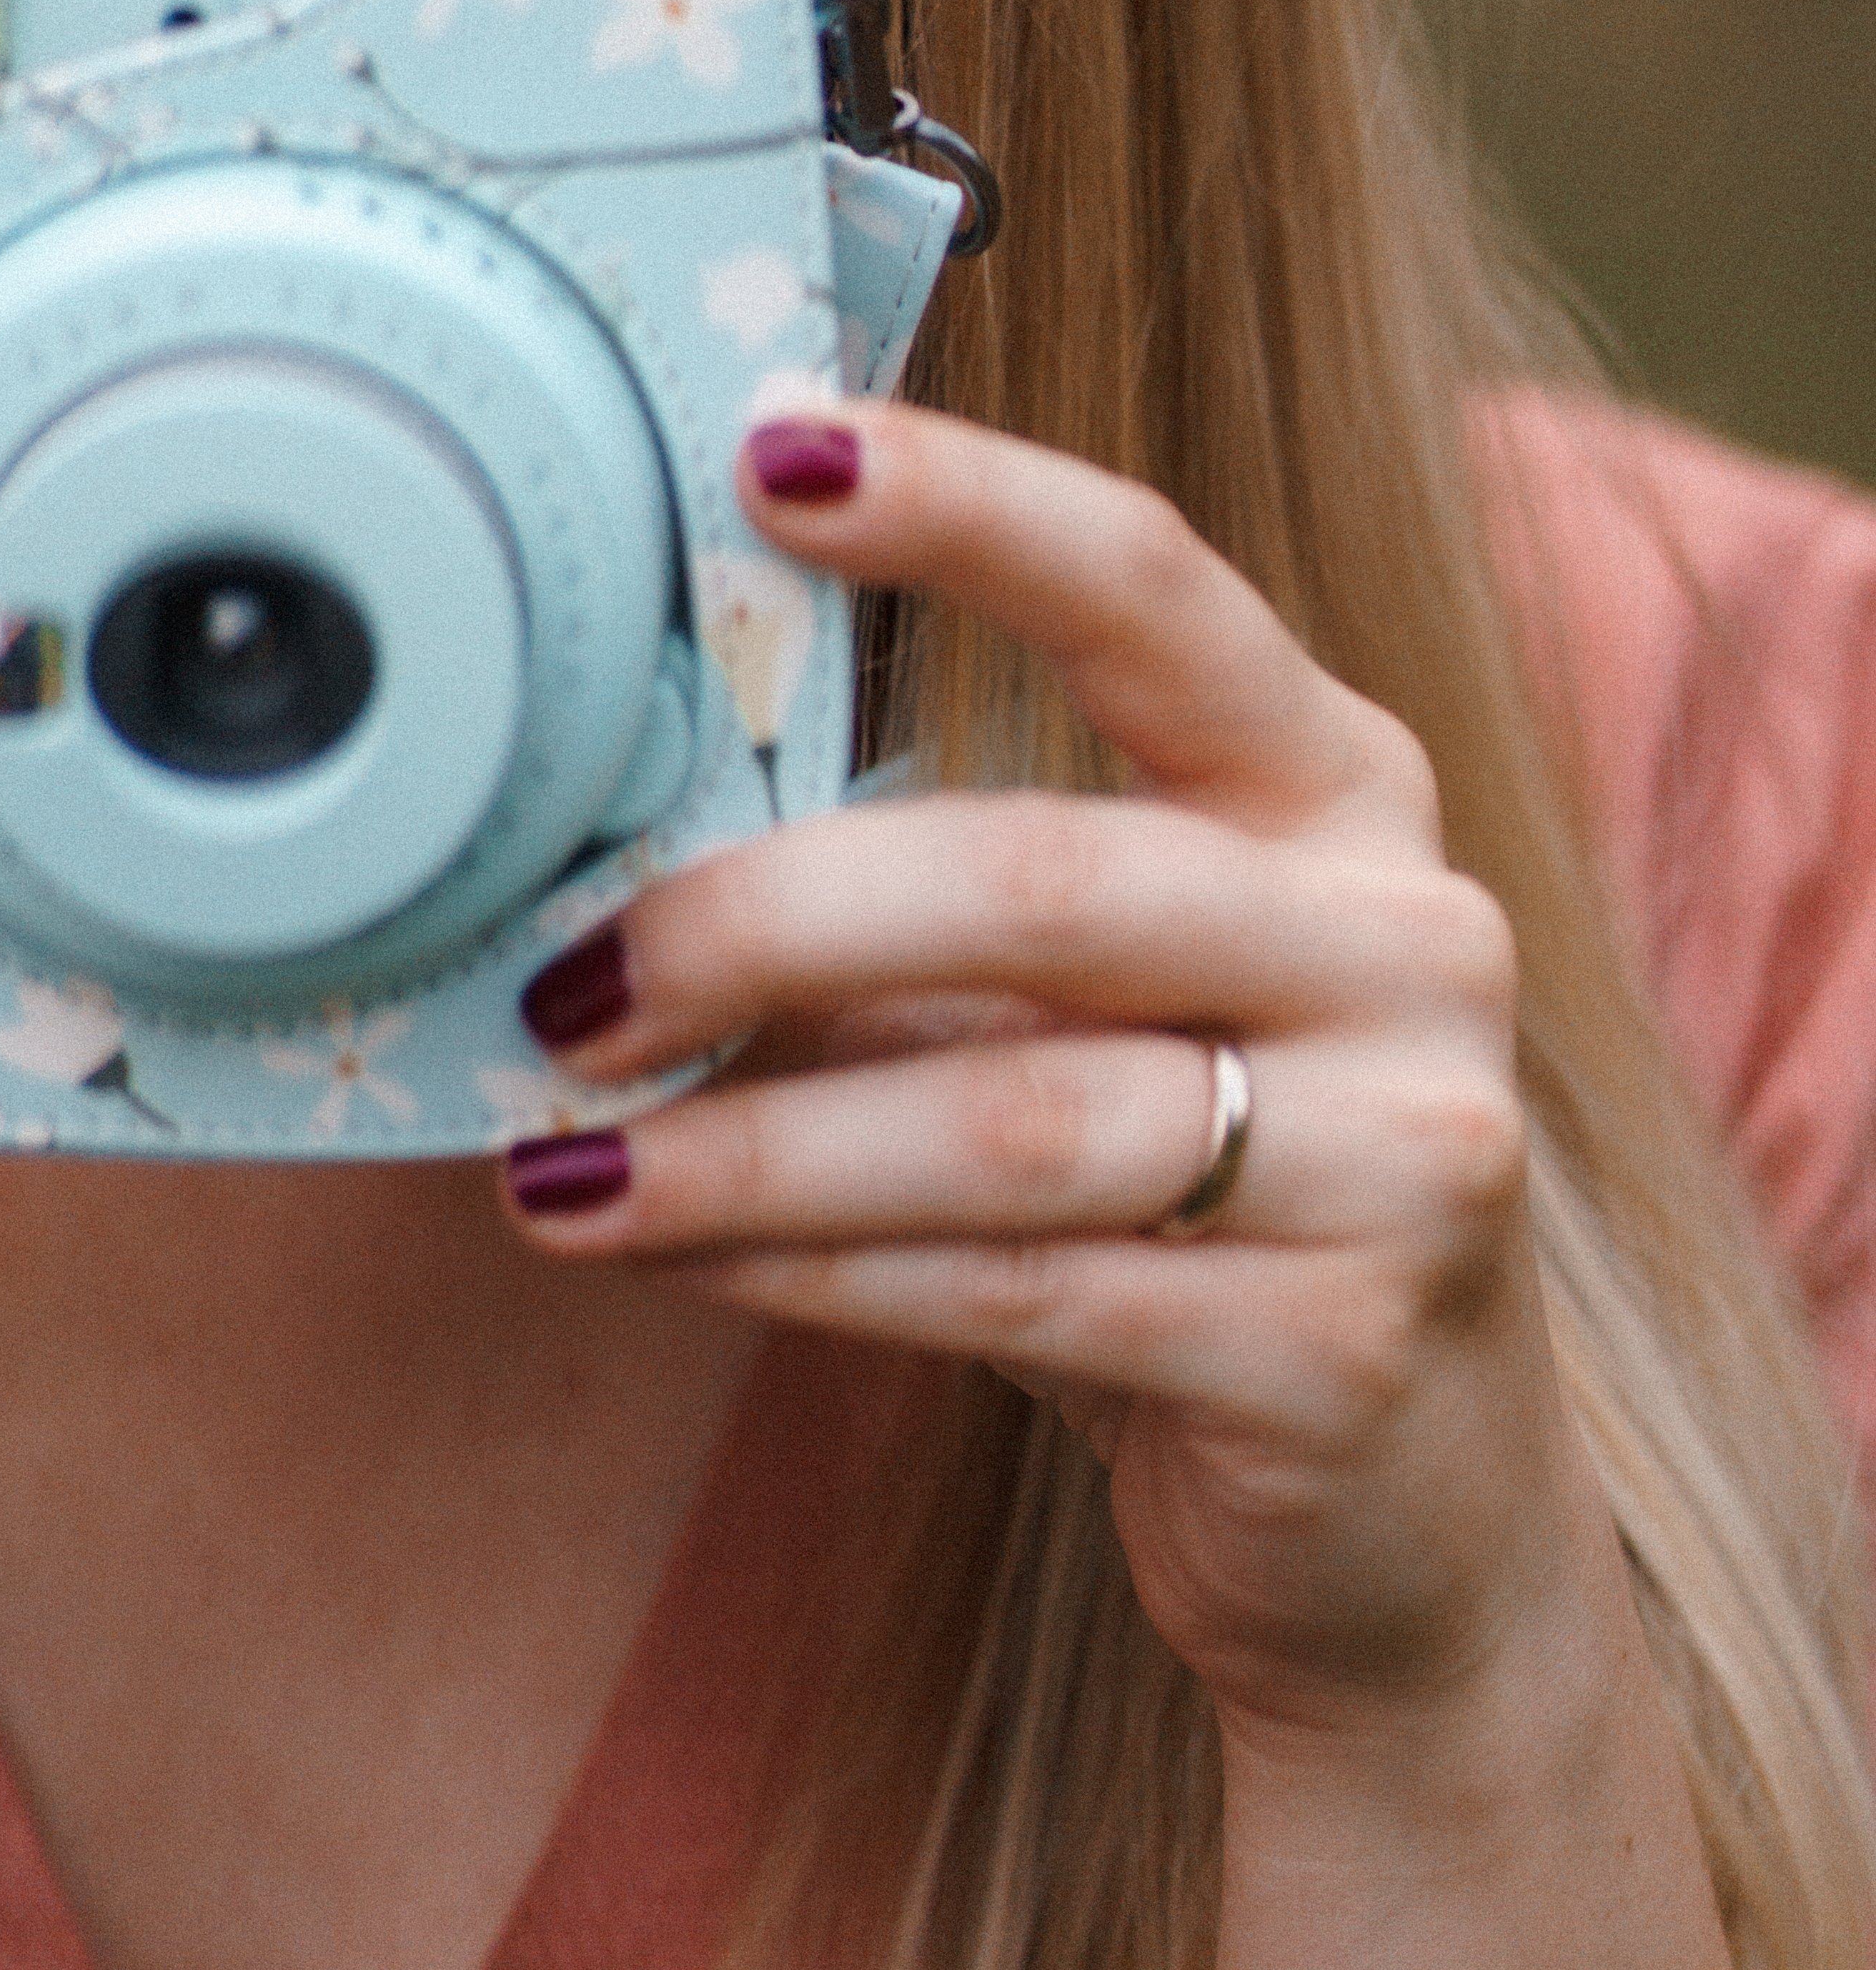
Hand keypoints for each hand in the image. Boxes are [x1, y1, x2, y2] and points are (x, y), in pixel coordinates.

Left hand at [497, 404, 1584, 1744]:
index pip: (1152, 590)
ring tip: (556, 1168)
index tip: (771, 454)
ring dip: (741, 1147)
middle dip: (759, 924)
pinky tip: (674, 1256)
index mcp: (1335, 791)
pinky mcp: (1347, 1343)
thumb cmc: (1196, 1205)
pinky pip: (1019, 1286)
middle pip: (1035, 879)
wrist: (1414, 1515)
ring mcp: (1407, 1145)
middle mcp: (1403, 937)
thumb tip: (605, 861)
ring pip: (1006, 1117)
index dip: (968, 508)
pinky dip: (810, 1271)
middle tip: (567, 983)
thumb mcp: (1093, 1014)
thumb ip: (920, 915)